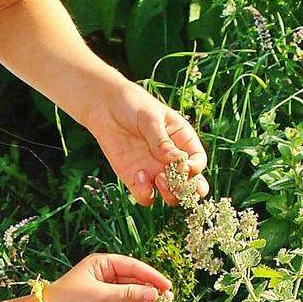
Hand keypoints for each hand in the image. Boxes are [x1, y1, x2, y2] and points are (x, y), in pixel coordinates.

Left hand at [41, 253, 170, 301]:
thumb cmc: (69, 298)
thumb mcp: (101, 294)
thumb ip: (128, 294)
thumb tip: (153, 293)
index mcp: (103, 264)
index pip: (133, 266)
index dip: (151, 276)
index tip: (167, 286)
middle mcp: (105, 276)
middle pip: (133, 283)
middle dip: (148, 294)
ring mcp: (105, 293)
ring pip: (130, 299)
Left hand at [81, 81, 209, 205]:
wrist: (104, 105)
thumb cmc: (132, 104)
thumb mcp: (150, 117)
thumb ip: (162, 140)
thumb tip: (179, 161)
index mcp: (182, 140)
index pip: (198, 161)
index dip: (195, 168)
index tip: (184, 166)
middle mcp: (171, 159)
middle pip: (190, 184)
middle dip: (188, 189)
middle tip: (176, 181)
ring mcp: (154, 170)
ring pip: (171, 196)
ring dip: (169, 194)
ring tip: (159, 178)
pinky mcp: (135, 179)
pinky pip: (146, 196)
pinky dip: (145, 193)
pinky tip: (138, 175)